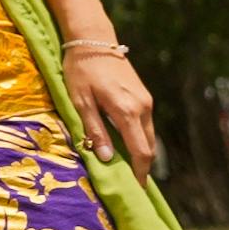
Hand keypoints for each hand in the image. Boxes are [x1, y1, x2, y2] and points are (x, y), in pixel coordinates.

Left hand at [63, 46, 156, 180]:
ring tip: (125, 167)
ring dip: (140, 152)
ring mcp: (146, 101)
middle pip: (148, 146)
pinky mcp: (144, 96)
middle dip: (141, 166)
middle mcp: (143, 108)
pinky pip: (145, 124)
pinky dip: (138, 138)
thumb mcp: (80, 102)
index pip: (140, 151)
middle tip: (128, 183)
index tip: (134, 189)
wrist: (92, 41)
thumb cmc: (80, 70)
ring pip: (148, 135)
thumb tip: (107, 159)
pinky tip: (125, 145)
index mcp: (127, 111)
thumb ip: (95, 130)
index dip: (139, 172)